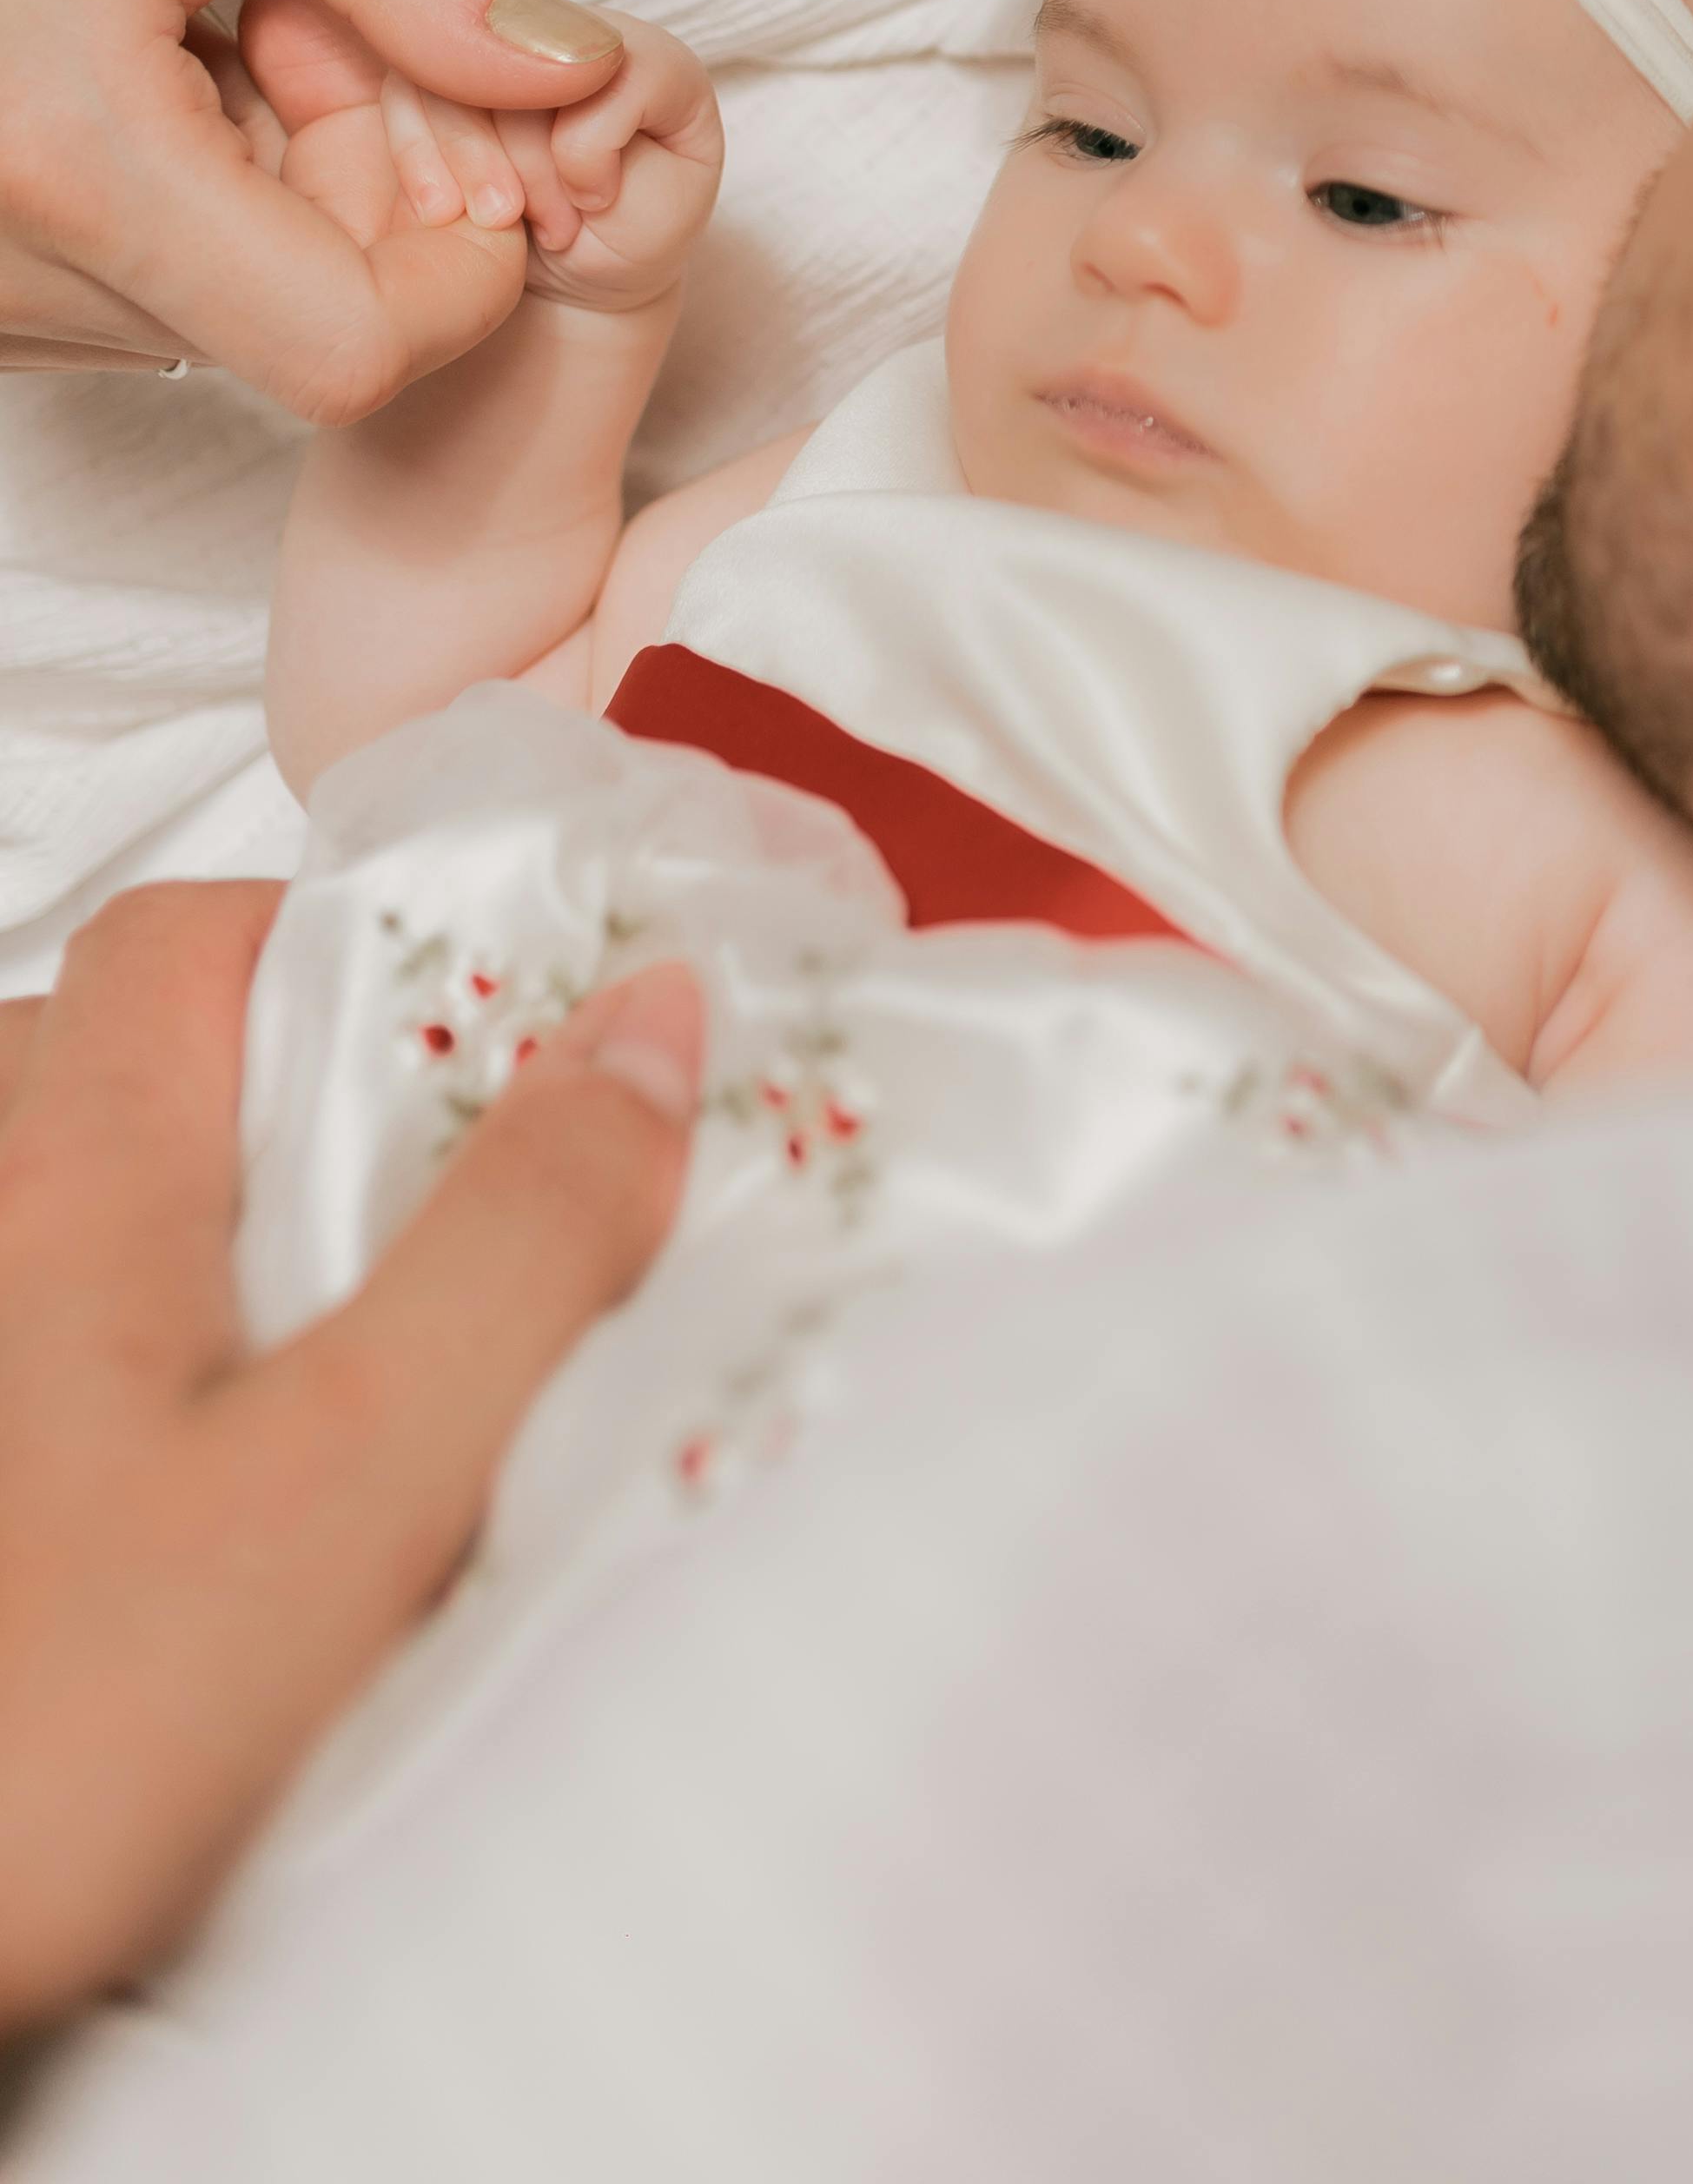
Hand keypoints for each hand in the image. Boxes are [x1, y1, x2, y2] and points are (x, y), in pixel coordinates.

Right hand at [0, 0, 627, 416]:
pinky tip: (134, 77)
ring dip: (269, 198)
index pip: (351, 357)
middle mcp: (0, 266)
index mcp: (73, 157)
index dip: (458, 264)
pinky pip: (131, 303)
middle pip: (295, 340)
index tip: (438, 107)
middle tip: (291, 22)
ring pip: (217, 328)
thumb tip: (572, 70)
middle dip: (361, 197)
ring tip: (199, 35)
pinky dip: (183, 208)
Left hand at [0, 879, 698, 2036]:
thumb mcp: (359, 1476)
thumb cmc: (58, 1732)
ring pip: (98, 1226)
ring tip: (375, 1368)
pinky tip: (248, 1506)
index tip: (510, 1029)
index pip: (192, 937)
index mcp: (72, 1185)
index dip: (352, 944)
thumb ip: (516, 1238)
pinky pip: (77, 1364)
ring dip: (234, 1253)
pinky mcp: (5, 1498)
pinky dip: (165, 1384)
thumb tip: (651, 1030)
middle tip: (465, 1213)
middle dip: (307, 1105)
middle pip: (133, 1068)